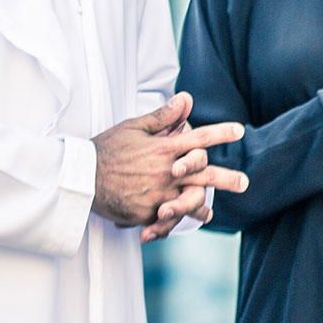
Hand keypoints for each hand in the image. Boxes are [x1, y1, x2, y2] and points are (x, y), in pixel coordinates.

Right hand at [91, 94, 246, 228]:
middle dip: (227, 178)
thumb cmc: (105, 149)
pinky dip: (174, 221)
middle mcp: (164, 172)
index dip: (221, 133)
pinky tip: (182, 223)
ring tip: (211, 212)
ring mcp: (157, 195)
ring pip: (190, 202)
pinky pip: (166, 220)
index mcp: (163, 148)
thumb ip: (163, 116)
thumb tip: (187, 98)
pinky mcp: (145, 213)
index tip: (239, 131)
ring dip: (202, 207)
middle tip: (244, 182)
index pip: (199, 138)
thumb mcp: (133, 127)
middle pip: (204, 175)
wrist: (78, 178)